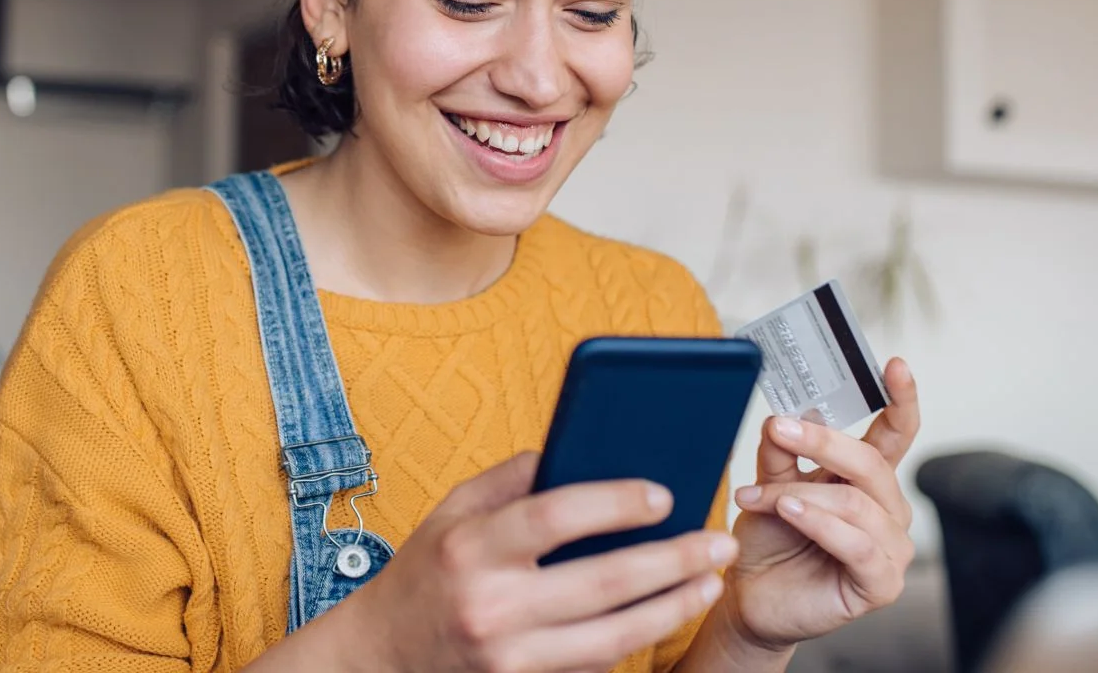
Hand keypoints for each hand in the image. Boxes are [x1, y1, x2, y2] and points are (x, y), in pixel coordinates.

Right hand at [323, 452, 738, 672]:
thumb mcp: (451, 511)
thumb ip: (510, 478)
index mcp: (471, 547)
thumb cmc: (424, 573)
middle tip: (717, 541)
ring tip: (709, 580)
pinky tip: (667, 612)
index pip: (554, 516)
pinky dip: (638, 637)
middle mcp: (491, 603)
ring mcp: (510, 654)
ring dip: (673, 606)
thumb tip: (577, 445)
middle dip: (673, 560)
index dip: (615, 503)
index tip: (663, 495)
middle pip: (604, 581)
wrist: (381, 657)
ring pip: (614, 634)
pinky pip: (596, 662)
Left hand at [718, 358, 921, 651]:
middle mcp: (887, 510)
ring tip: (758, 496)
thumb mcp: (767, 484)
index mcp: (867, 479)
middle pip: (871, 463)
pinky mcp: (880, 584)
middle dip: (823, 442)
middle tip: (780, 428)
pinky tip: (792, 515)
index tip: (892, 364)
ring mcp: (890, 549)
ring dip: (801, 494)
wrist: (749, 596)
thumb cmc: (768, 540)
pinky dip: (821, 525)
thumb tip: (784, 417)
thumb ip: (780, 453)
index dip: (900, 399)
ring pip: (856, 503)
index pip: (896, 433)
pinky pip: (858, 545)